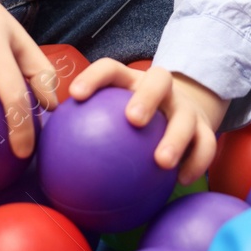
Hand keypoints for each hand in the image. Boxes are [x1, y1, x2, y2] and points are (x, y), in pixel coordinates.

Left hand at [69, 59, 227, 185]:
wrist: (182, 112)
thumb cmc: (130, 119)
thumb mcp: (110, 115)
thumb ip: (83, 130)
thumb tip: (43, 154)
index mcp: (132, 80)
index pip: (111, 69)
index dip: (93, 78)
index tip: (76, 96)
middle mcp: (162, 88)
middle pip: (158, 80)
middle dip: (146, 97)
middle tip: (133, 120)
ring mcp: (185, 107)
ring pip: (185, 116)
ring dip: (175, 137)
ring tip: (162, 161)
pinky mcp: (205, 127)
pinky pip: (206, 143)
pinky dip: (197, 161)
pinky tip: (182, 180)